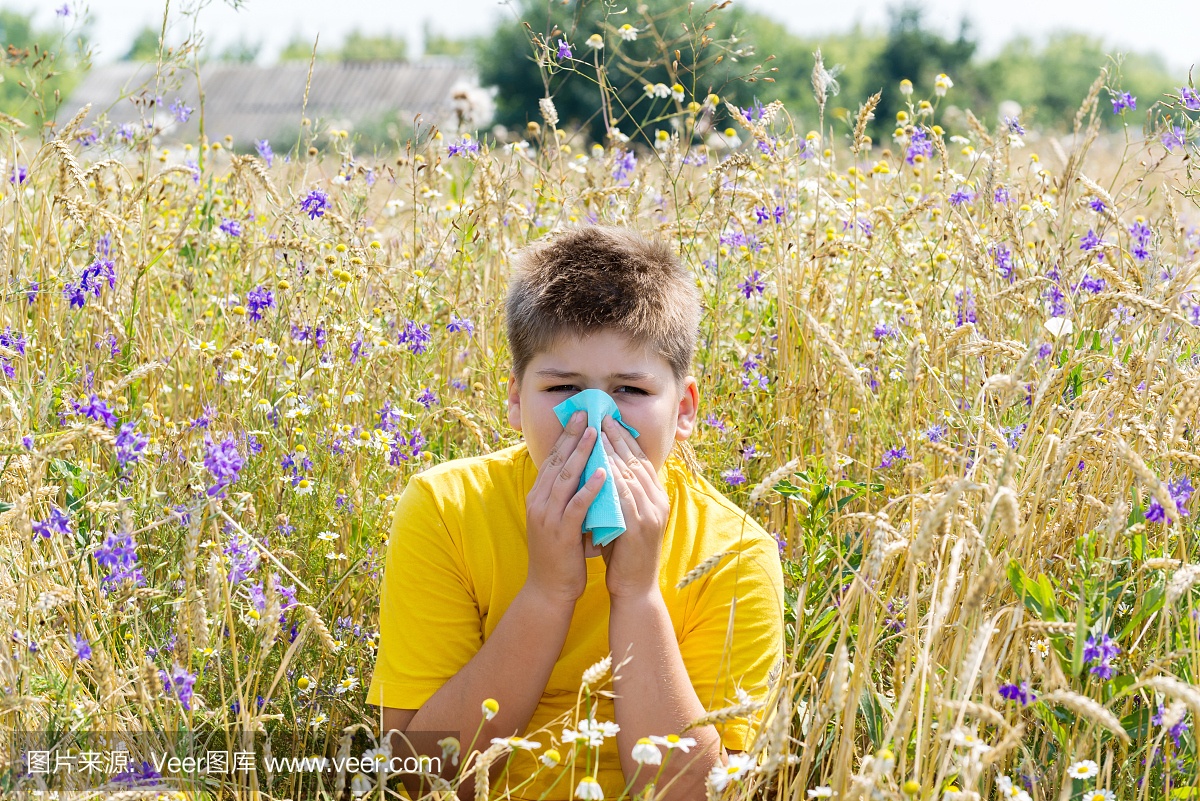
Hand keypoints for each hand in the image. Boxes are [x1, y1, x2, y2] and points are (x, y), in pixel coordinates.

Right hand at [524, 410, 607, 604]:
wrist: (549, 589)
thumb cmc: (560, 553)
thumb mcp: (560, 519)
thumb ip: (568, 496)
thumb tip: (588, 471)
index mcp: (538, 497)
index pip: (552, 460)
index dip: (565, 437)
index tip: (578, 416)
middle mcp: (538, 502)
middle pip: (556, 462)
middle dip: (571, 436)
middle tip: (585, 413)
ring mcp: (547, 517)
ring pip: (565, 478)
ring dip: (581, 454)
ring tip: (595, 433)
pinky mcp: (560, 533)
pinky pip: (576, 505)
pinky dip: (590, 487)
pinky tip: (603, 473)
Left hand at [599, 415, 670, 601]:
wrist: (634, 589)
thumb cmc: (624, 554)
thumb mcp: (623, 517)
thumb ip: (618, 494)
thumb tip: (601, 469)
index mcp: (655, 497)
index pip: (640, 460)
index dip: (624, 438)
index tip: (607, 419)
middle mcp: (658, 501)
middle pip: (637, 461)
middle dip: (617, 438)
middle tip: (601, 417)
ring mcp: (652, 513)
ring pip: (632, 475)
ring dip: (613, 453)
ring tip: (596, 433)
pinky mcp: (641, 527)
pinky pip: (626, 496)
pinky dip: (612, 479)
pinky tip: (599, 466)